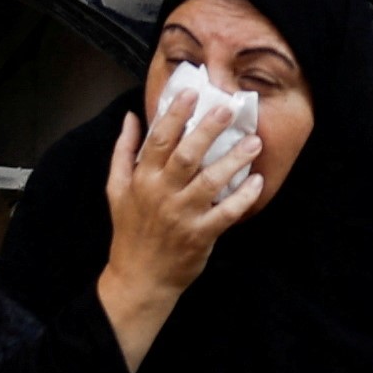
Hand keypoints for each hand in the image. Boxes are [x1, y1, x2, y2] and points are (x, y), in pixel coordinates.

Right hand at [95, 88, 263, 369]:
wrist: (139, 278)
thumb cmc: (130, 230)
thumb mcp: (116, 189)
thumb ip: (123, 151)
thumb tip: (130, 116)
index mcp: (141, 179)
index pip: (159, 139)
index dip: (175, 114)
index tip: (192, 93)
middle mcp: (161, 194)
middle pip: (187, 155)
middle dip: (208, 129)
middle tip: (228, 108)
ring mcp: (182, 216)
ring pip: (210, 181)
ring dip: (233, 159)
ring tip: (254, 141)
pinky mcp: (200, 236)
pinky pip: (226, 213)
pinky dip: (242, 198)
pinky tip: (256, 181)